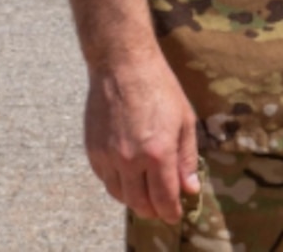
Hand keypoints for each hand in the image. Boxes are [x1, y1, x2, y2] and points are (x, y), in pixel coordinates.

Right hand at [83, 52, 199, 223]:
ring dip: (135, 201)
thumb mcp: (185, 121)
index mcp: (157, 152)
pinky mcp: (93, 152)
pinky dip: (119, 185)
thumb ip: (187, 158)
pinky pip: (106, 180)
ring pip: (120, 195)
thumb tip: (190, 188)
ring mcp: (108, 157)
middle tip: (163, 209)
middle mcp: (130, 159)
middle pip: (140, 202)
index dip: (171, 211)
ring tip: (148, 196)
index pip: (164, 197)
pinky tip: (130, 179)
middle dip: (154, 210)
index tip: (176, 215)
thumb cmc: (160, 89)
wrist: (123, 67)